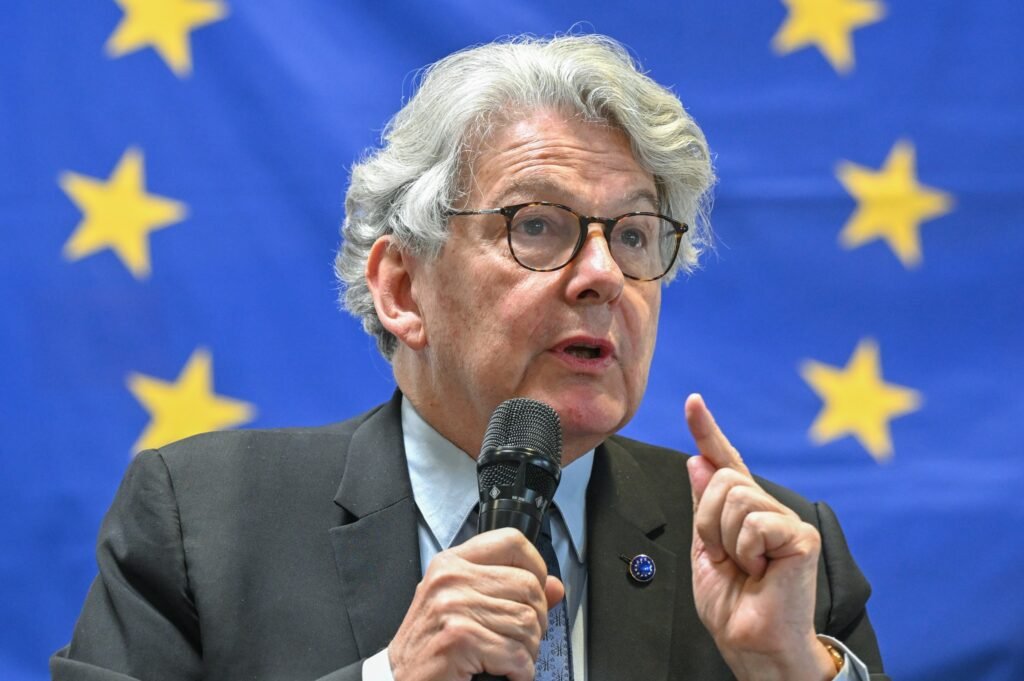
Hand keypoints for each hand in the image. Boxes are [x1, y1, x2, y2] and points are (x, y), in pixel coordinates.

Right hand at [388, 527, 564, 680]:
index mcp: (451, 564)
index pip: (511, 542)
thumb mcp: (464, 607)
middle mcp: (451, 579)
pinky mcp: (459, 638)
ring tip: (507, 658)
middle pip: (528, 587)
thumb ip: (510, 592)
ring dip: (527, 651)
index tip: (537, 589)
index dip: (536, 566)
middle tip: (520, 638)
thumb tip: (555, 587)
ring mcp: (454, 606)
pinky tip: (504, 672)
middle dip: (536, 620)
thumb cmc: (429, 645)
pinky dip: (520, 671)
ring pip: (527, 623)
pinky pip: (517, 654)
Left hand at [685, 394, 837, 680]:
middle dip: (708, 522)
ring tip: (744, 567)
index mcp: (742, 512)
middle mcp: (767, 509)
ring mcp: (786, 520)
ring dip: (725, 539)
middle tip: (724, 558)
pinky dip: (746, 551)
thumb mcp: (704, 550)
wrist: (752, 643)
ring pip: (734, 498)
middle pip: (722, 480)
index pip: (724, 463)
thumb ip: (703, 507)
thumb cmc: (732, 606)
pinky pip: (754, 524)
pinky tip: (761, 571)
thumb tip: (698, 461)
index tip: (693, 401)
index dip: (708, 431)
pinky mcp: (800, 535)